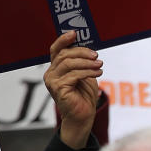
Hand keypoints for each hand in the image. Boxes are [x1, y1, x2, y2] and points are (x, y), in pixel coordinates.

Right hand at [44, 31, 102, 149]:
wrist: (82, 117)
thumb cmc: (84, 96)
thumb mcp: (85, 75)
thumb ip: (83, 63)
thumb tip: (90, 50)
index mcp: (55, 68)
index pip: (56, 50)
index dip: (64, 40)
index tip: (75, 33)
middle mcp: (50, 73)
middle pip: (64, 55)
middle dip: (82, 53)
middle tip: (97, 56)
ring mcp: (52, 81)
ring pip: (69, 63)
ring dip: (87, 63)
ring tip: (100, 65)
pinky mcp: (58, 88)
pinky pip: (74, 75)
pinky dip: (88, 72)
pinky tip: (98, 73)